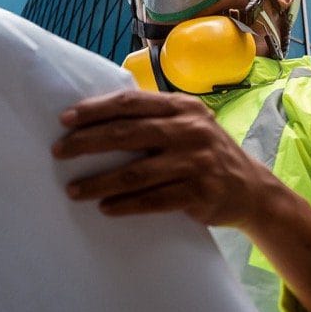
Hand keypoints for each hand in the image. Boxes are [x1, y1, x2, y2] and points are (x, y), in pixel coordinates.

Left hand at [52, 88, 310, 311]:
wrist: (251, 189)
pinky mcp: (199, 193)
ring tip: (73, 189)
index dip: (95, 110)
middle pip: (127, 134)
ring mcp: (196, 162)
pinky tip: (105, 208)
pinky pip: (152, 200)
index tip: (65, 119)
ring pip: (135, 172)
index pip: (131, 103)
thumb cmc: (207, 154)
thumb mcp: (189, 125)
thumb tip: (98, 118)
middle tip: (59, 152)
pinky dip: (125, 205)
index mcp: (183, 107)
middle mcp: (191, 130)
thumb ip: (156, 118)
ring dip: (99, 182)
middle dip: (87, 143)